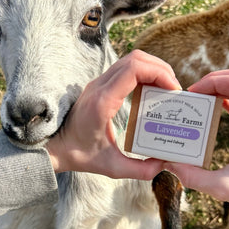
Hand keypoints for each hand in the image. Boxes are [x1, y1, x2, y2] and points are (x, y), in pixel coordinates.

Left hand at [46, 50, 180, 179]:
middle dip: (161, 69)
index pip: (134, 70)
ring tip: (166, 88)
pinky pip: (125, 68)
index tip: (173, 90)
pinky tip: (151, 91)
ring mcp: (98, 83)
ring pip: (131, 59)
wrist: (54, 147)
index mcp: (103, 102)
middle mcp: (100, 87)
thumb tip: (164, 165)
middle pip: (136, 58)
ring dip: (152, 68)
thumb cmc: (79, 155)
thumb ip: (140, 170)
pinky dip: (143, 73)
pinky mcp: (100, 86)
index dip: (159, 73)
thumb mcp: (112, 167)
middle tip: (174, 89)